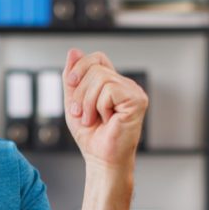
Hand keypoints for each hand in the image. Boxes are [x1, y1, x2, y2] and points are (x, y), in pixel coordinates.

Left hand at [63, 48, 147, 168]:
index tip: (71, 83)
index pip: (98, 58)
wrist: (100, 158)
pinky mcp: (137, 100)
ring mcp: (133, 91)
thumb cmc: (90, 136)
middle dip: (80, 92)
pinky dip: (100, 107)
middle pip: (95, 68)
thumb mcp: (74, 102)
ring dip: (88, 103)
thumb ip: (72, 79)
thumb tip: (73, 51)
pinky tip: (107, 120)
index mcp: (112, 83)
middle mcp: (125, 84)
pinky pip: (109, 90)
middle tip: (83, 114)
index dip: (81, 66)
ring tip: (93, 119)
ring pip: (100, 78)